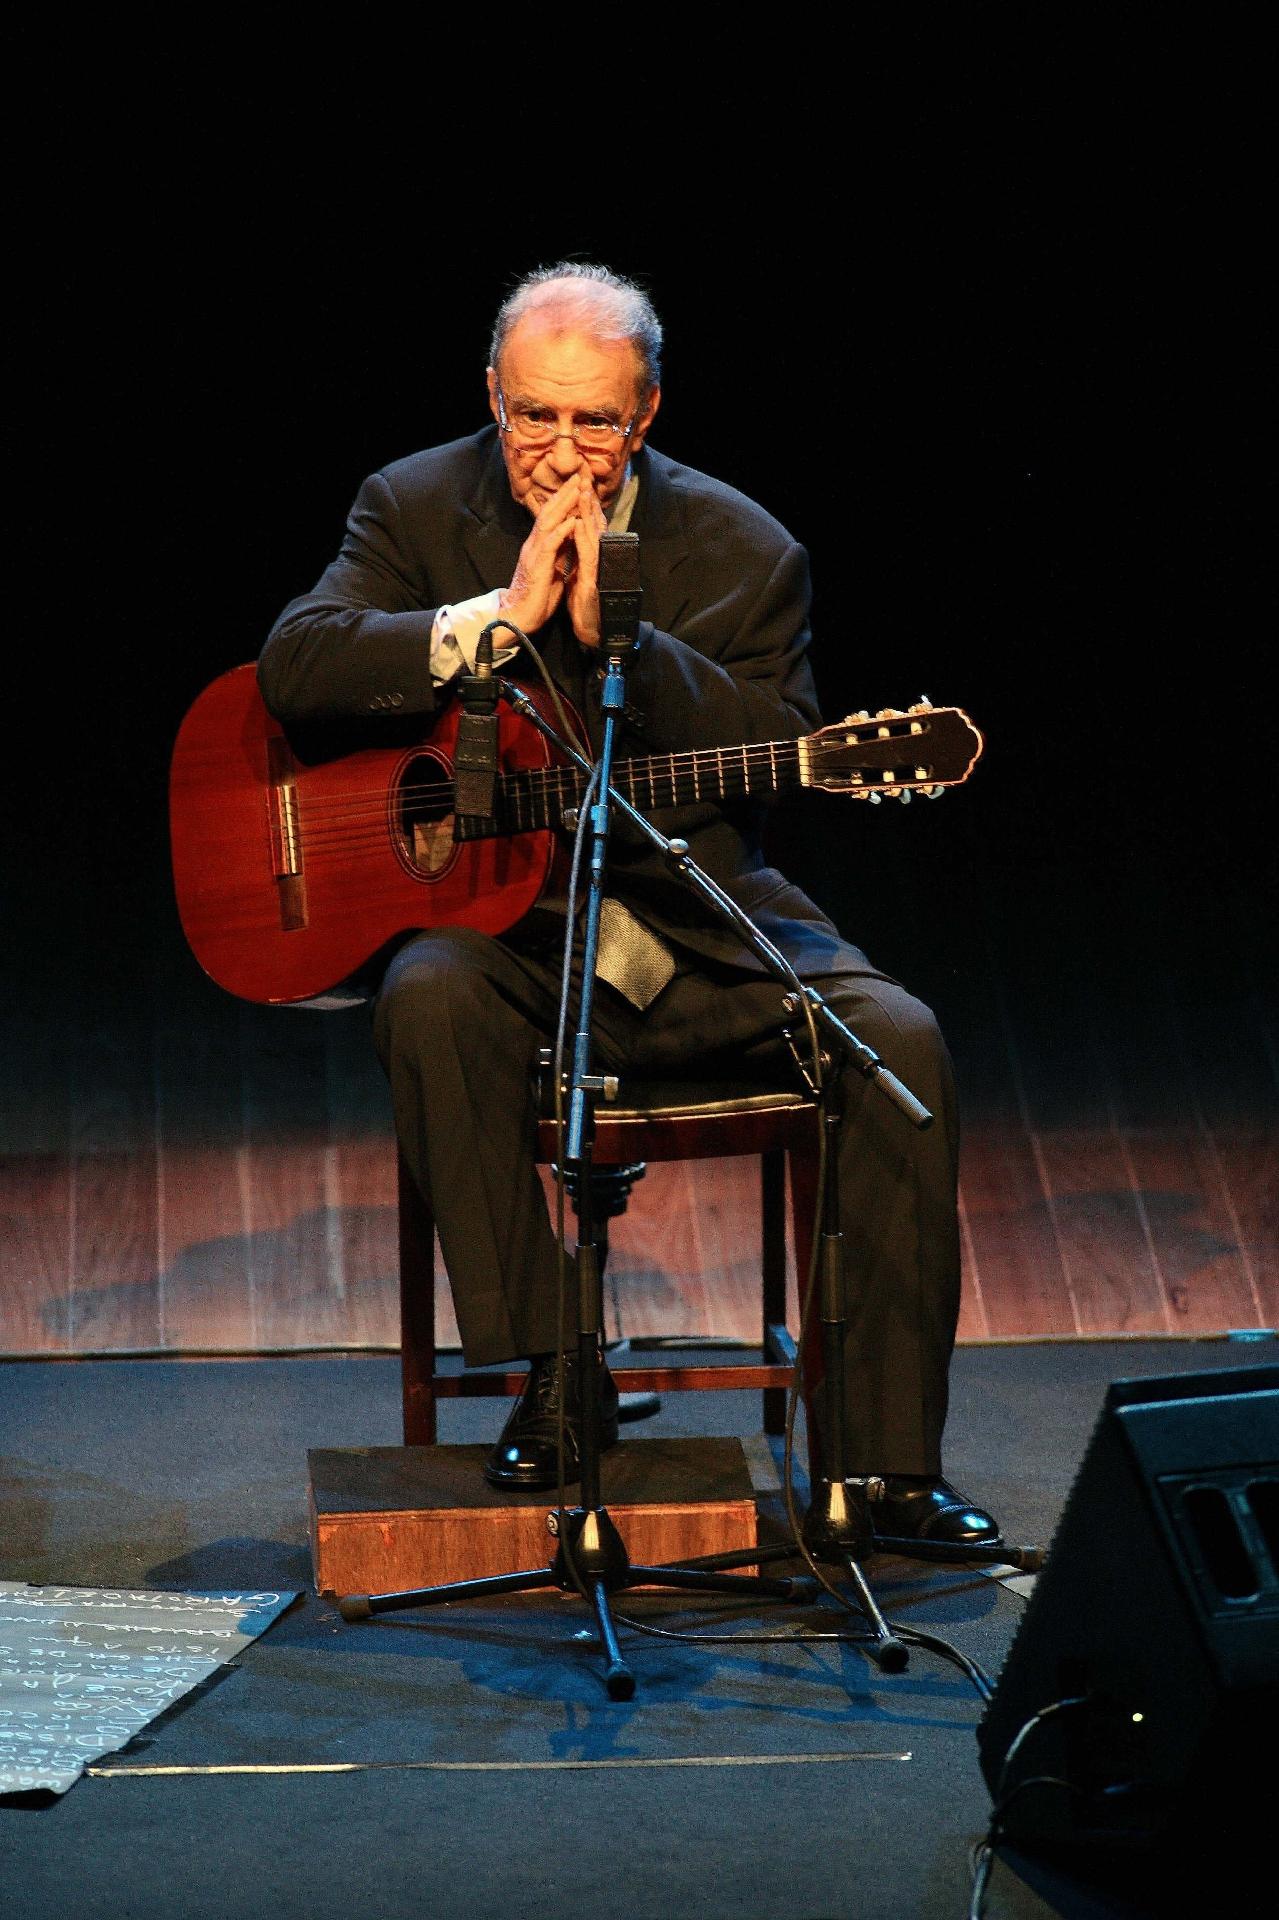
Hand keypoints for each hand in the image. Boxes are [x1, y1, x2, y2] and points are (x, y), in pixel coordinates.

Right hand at [498, 473, 587, 634]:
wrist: (518, 616)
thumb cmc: (536, 597)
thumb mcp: (552, 569)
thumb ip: (559, 552)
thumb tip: (570, 538)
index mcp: (538, 546)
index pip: (551, 517)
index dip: (564, 500)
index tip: (577, 485)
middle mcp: (534, 545)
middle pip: (550, 512)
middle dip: (565, 493)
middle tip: (579, 475)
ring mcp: (534, 553)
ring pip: (549, 522)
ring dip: (564, 504)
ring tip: (577, 488)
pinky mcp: (538, 566)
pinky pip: (551, 544)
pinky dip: (562, 530)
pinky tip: (572, 519)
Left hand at [564, 478, 607, 648]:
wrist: (591, 632)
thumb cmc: (584, 606)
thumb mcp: (577, 575)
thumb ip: (577, 555)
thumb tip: (574, 537)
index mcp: (590, 557)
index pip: (587, 525)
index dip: (584, 504)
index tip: (579, 482)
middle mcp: (596, 559)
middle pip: (593, 524)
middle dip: (588, 499)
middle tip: (584, 475)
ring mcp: (596, 569)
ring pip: (593, 534)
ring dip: (587, 512)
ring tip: (583, 491)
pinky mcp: (592, 581)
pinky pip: (587, 556)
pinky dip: (583, 538)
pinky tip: (579, 523)